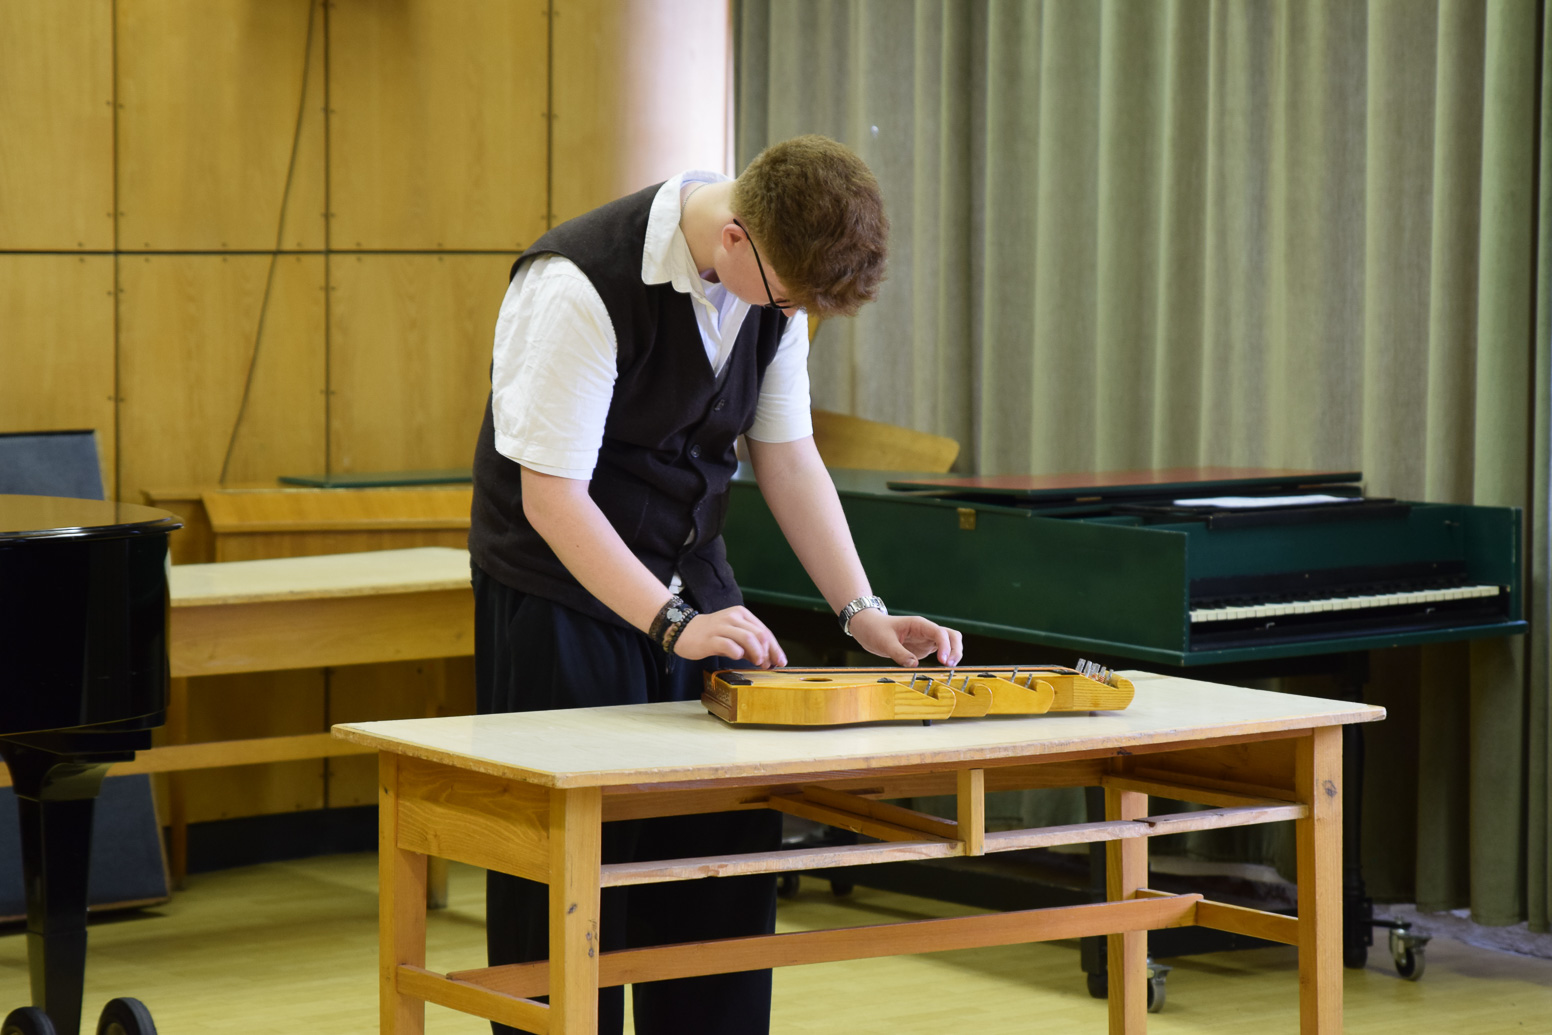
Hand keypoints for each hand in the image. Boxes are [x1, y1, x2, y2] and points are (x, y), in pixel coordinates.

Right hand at [673, 606, 787, 667]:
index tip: (781, 661)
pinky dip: (738, 653)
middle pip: (759, 634)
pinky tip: (738, 657)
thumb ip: (749, 643)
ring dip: (757, 653)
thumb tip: (767, 658)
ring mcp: (722, 627)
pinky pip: (730, 646)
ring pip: (748, 638)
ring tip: (757, 662)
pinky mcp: (711, 638)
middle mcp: (733, 617)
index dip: (775, 647)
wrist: (683, 630)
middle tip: (768, 664)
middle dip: (768, 652)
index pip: (764, 630)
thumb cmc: (711, 634)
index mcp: (741, 614)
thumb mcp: (733, 634)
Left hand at [848, 610, 962, 666]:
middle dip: (955, 649)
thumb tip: (914, 665)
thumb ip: (899, 653)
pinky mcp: (924, 648)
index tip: (943, 660)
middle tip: (950, 665)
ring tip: (949, 668)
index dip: (945, 646)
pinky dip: (945, 659)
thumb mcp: (884, 642)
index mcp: (918, 624)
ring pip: (950, 643)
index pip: (939, 633)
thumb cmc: (875, 629)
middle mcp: (926, 631)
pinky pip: (940, 652)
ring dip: (953, 654)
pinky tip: (942, 670)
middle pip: (951, 636)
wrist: (868, 627)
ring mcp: (926, 640)